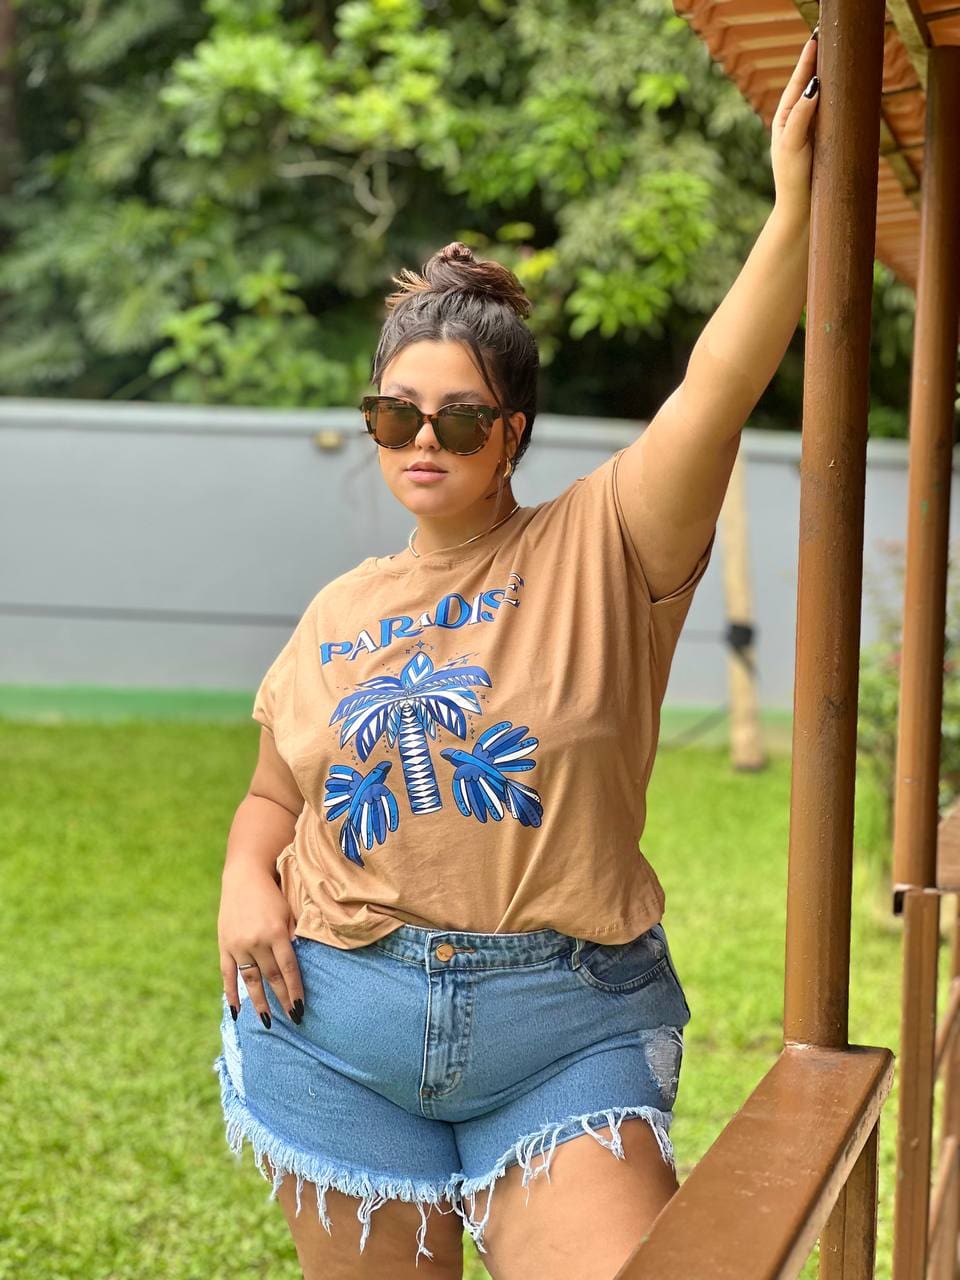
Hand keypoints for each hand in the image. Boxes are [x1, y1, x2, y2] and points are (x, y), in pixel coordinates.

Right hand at [218, 860, 304, 1028]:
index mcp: (276, 933)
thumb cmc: (272, 893)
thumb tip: (298, 962)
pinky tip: (237, 1010)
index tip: (301, 1007)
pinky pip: (228, 975)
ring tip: (267, 1021)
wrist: (244, 876)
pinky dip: (231, 993)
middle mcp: (257, 942)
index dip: (295, 990)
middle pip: (272, 978)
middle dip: (283, 1000)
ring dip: (259, 1003)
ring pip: (250, 981)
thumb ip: (293, 936)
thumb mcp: (288, 911)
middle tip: (293, 1018)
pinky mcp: (225, 946)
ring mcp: (239, 946)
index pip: (289, 969)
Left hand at [770, 32, 819, 216]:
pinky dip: (837, 97)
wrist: (801, 207)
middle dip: (817, 62)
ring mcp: (809, 130)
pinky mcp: (822, 141)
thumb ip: (801, 116)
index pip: (797, 82)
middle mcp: (795, 121)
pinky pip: (830, 112)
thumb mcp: (793, 145)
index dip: (807, 60)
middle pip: (807, 84)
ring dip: (828, 77)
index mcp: (784, 119)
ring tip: (835, 55)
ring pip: (820, 97)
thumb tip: (813, 86)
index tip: (816, 38)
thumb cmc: (792, 178)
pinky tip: (844, 89)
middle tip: (826, 37)